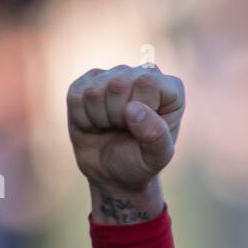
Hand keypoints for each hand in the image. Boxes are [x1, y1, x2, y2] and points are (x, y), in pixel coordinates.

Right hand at [67, 64, 184, 218]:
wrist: (112, 173)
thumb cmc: (139, 162)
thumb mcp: (156, 158)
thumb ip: (156, 136)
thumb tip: (133, 109)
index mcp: (170, 89)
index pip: (147, 83)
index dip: (140, 111)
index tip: (143, 129)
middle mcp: (142, 75)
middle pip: (118, 85)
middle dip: (118, 116)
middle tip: (125, 130)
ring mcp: (113, 75)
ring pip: (95, 92)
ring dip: (101, 118)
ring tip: (112, 126)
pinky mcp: (86, 82)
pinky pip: (76, 98)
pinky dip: (84, 119)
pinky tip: (96, 124)